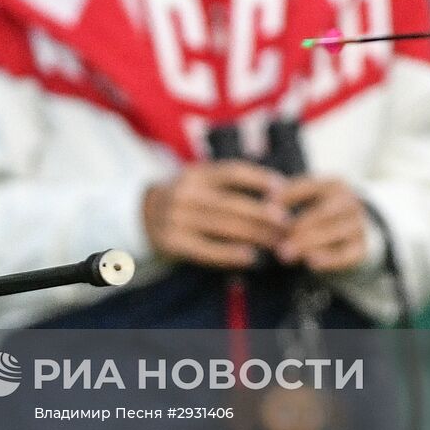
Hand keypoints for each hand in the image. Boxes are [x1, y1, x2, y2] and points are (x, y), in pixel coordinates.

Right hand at [143, 161, 289, 269]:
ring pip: (223, 227)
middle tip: (289, 223)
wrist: (141, 215)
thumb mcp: (200, 180)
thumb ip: (229, 182)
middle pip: (232, 203)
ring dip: (255, 236)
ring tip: (278, 242)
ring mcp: (176, 218)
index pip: (232, 172)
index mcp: (195, 173)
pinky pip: (206, 249)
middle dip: (264, 214)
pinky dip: (230, 254)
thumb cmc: (186, 199)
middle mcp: (184, 193)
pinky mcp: (172, 242)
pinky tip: (251, 258)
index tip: (283, 188)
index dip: (259, 179)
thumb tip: (278, 188)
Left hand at [276, 177, 368, 272]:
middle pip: (323, 213)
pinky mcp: (362, 247)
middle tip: (276, 239)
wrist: (354, 232)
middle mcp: (350, 202)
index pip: (310, 186)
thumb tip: (268, 202)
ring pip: (334, 233)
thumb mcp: (308, 199)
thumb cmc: (320, 213)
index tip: (267, 207)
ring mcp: (359, 224)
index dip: (288, 195)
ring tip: (285, 253)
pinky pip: (347, 254)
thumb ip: (289, 199)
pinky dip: (329, 259)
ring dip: (308, 244)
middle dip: (298, 227)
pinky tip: (310, 263)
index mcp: (334, 184)